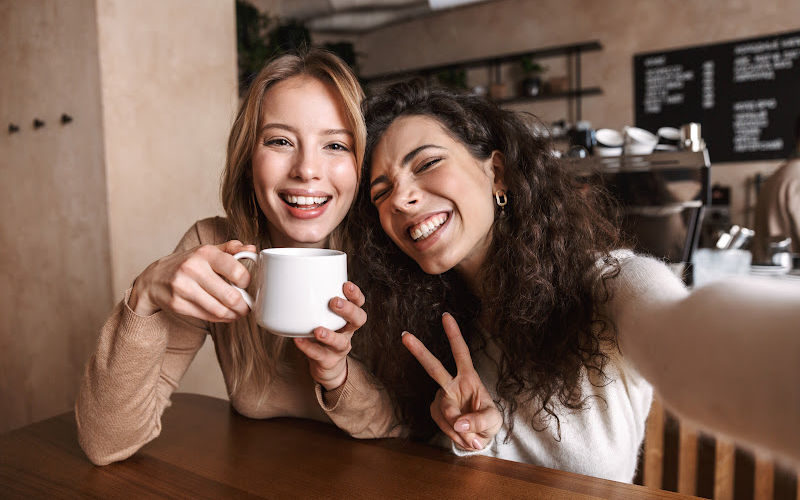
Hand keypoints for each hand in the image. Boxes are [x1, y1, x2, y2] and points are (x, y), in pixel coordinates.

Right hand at [129, 240, 256, 320]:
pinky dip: (221, 318)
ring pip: (219, 310)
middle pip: (229, 296)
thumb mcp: (206, 251)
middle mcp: (193, 269)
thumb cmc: (187, 263)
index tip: (247, 285)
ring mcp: (183, 288)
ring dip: (234, 315)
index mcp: (204, 253)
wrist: (154, 279)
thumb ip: (230, 250)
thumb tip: (252, 249)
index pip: (235, 269)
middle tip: (248, 306)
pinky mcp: (178, 304)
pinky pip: (207, 316)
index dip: (246, 280)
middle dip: (244, 305)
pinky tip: (225, 315)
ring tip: (239, 313)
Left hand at [294, 281, 366, 390]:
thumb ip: (312, 301)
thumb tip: (286, 279)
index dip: (355, 294)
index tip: (346, 285)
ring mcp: (340, 348)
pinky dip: (308, 347)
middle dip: (348, 309)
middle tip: (334, 302)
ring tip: (318, 330)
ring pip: (341, 342)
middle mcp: (348, 332)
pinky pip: (319, 355)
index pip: (359, 303)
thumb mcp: (322, 315)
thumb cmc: (323, 331)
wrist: (326, 365)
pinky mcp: (328, 361)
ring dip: (330, 335)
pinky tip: (298, 340)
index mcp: (348, 317)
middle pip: (358, 319)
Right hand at [402, 313, 501, 450]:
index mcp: (469, 378)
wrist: (478, 439)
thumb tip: (459, 422)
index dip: (454, 335)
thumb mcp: (493, 421)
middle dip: (419, 351)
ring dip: (461, 429)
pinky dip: (455, 435)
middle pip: (434, 367)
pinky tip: (463, 435)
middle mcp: (452, 385)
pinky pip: (444, 425)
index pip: (461, 353)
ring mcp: (442, 399)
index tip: (446, 316)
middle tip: (405, 336)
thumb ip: (479, 421)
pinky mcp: (435, 412)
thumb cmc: (488, 422)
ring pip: (446, 413)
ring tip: (473, 437)